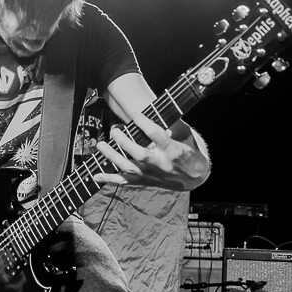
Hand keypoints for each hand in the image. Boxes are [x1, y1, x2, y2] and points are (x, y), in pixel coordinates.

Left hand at [93, 112, 208, 189]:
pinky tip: (96, 175)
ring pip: (129, 168)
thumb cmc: (189, 152)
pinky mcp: (145, 181)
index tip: (135, 114)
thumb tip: (161, 109)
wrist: (195, 177)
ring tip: (101, 145)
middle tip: (114, 130)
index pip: (157, 135)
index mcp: (173, 150)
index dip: (144, 123)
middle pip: (140, 154)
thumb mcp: (187, 135)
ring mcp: (151, 175)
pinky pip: (125, 182)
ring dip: (113, 157)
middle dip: (124, 142)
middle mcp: (160, 164)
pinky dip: (109, 179)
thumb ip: (174, 123)